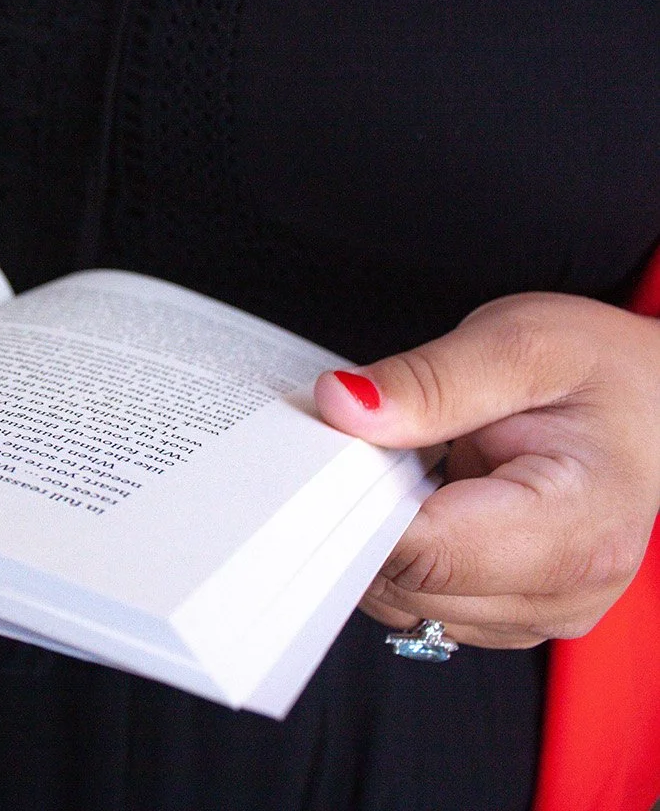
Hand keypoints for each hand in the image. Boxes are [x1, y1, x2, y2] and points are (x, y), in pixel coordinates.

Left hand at [315, 292, 659, 647]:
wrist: (652, 400)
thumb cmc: (602, 371)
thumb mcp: (521, 344)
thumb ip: (428, 381)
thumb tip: (344, 406)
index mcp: (578, 528)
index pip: (424, 554)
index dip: (358, 508)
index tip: (333, 459)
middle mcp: (564, 591)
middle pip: (405, 585)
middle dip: (366, 517)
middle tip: (384, 447)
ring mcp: (540, 613)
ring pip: (402, 603)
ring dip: (382, 537)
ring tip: (421, 470)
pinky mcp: (513, 616)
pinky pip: (418, 604)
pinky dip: (401, 555)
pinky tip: (429, 502)